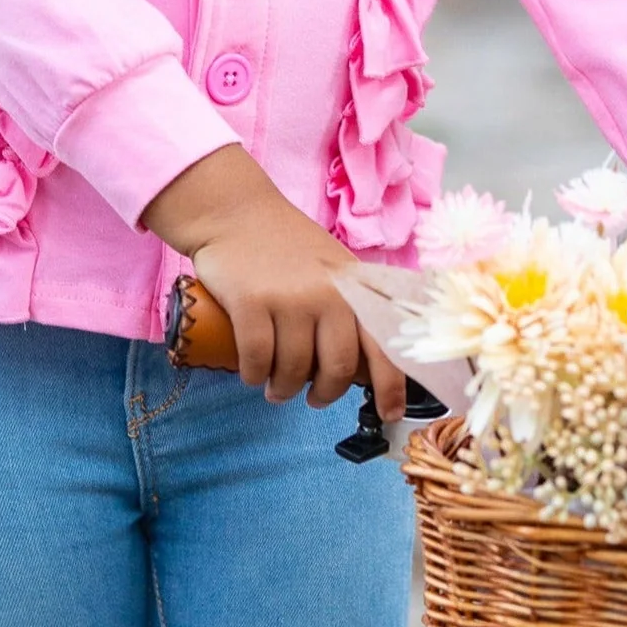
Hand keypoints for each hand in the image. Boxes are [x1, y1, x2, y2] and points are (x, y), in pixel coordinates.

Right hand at [142, 146, 407, 415]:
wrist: (235, 212)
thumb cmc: (286, 246)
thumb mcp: (333, 270)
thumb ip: (351, 308)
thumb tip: (366, 366)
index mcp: (354, 290)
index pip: (383, 346)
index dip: (391, 388)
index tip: (389, 414)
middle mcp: (328, 296)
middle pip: (338, 369)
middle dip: (325, 394)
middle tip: (313, 398)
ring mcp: (289, 299)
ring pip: (293, 370)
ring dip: (283, 389)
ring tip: (275, 387)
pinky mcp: (250, 303)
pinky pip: (257, 359)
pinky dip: (254, 376)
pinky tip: (252, 375)